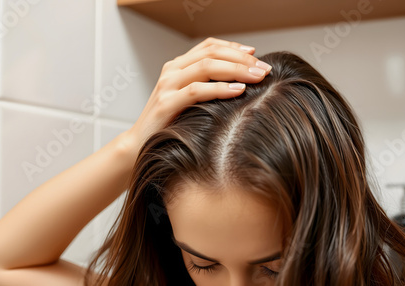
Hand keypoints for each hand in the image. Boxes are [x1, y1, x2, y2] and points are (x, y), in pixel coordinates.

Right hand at [124, 37, 271, 153]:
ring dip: (236, 70)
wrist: (141, 144)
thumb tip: (242, 82)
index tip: (255, 56)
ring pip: (206, 67)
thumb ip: (207, 86)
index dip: (234, 47)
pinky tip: (238, 91)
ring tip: (257, 78)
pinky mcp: (166, 103)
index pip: (209, 46)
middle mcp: (172, 70)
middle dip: (242, 59)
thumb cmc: (171, 123)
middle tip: (263, 69)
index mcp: (178, 66)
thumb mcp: (189, 99)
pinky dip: (220, 89)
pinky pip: (197, 90)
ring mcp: (167, 85)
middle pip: (212, 53)